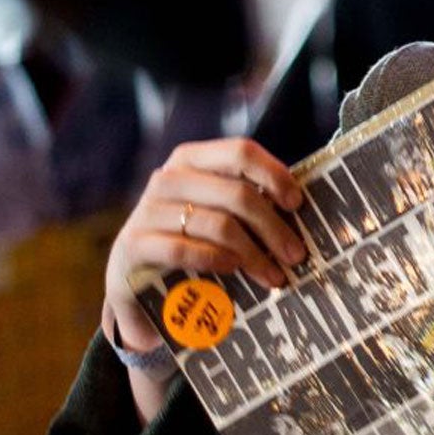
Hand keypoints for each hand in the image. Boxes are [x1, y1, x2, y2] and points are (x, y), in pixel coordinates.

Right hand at [103, 138, 305, 353]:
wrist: (135, 283)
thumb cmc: (190, 243)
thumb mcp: (216, 215)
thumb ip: (246, 204)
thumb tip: (300, 208)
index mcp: (191, 160)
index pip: (240, 151)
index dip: (273, 174)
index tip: (297, 203)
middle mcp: (167, 179)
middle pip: (236, 193)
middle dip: (273, 227)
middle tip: (296, 255)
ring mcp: (146, 212)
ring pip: (217, 224)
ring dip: (254, 254)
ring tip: (274, 276)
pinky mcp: (133, 246)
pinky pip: (184, 249)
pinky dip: (215, 260)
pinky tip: (234, 270)